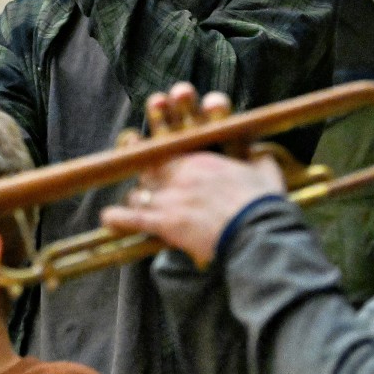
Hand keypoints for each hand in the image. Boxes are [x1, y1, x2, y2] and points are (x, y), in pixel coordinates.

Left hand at [103, 81, 282, 268]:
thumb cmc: (264, 202)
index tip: (139, 143)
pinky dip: (118, 219)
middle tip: (144, 180)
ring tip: (137, 207)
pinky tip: (108, 218)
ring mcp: (170, 197)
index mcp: (200, 160)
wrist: (259, 231)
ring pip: (139, 194)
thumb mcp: (265, 172)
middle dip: (145, 177)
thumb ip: (257, 158)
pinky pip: (133, 219)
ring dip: (138, 201)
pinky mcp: (166, 222)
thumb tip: (261, 152)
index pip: (166, 150)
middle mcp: (180, 174)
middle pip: (149, 172)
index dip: (153, 149)